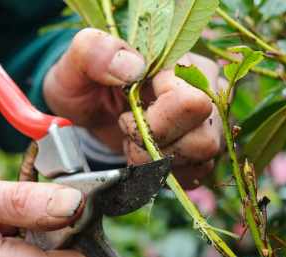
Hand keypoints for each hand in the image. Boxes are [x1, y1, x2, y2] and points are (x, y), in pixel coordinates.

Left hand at [44, 28, 224, 187]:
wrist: (85, 110)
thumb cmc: (84, 82)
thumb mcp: (76, 62)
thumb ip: (96, 52)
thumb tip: (134, 68)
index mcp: (182, 62)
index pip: (190, 104)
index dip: (153, 120)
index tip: (125, 113)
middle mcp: (206, 90)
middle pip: (203, 138)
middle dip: (155, 146)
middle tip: (128, 132)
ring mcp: (208, 122)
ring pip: (202, 158)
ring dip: (158, 162)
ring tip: (134, 143)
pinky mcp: (201, 150)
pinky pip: (195, 175)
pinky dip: (162, 174)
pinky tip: (143, 157)